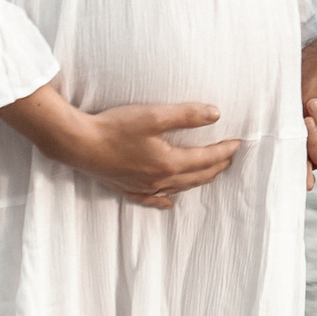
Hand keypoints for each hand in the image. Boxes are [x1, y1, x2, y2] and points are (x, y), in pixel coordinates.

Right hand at [0, 84, 240, 207]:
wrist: (78, 143)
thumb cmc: (114, 127)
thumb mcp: (153, 115)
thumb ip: (187, 115)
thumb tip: (216, 114)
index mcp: (168, 163)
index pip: (205, 158)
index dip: (224, 151)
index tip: (238, 144)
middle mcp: (158, 180)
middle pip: (196, 177)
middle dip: (216, 167)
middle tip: (229, 158)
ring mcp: (142, 187)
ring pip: (178, 188)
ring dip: (197, 181)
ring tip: (209, 174)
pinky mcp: (126, 189)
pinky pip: (152, 199)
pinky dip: (166, 198)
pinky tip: (169, 200)